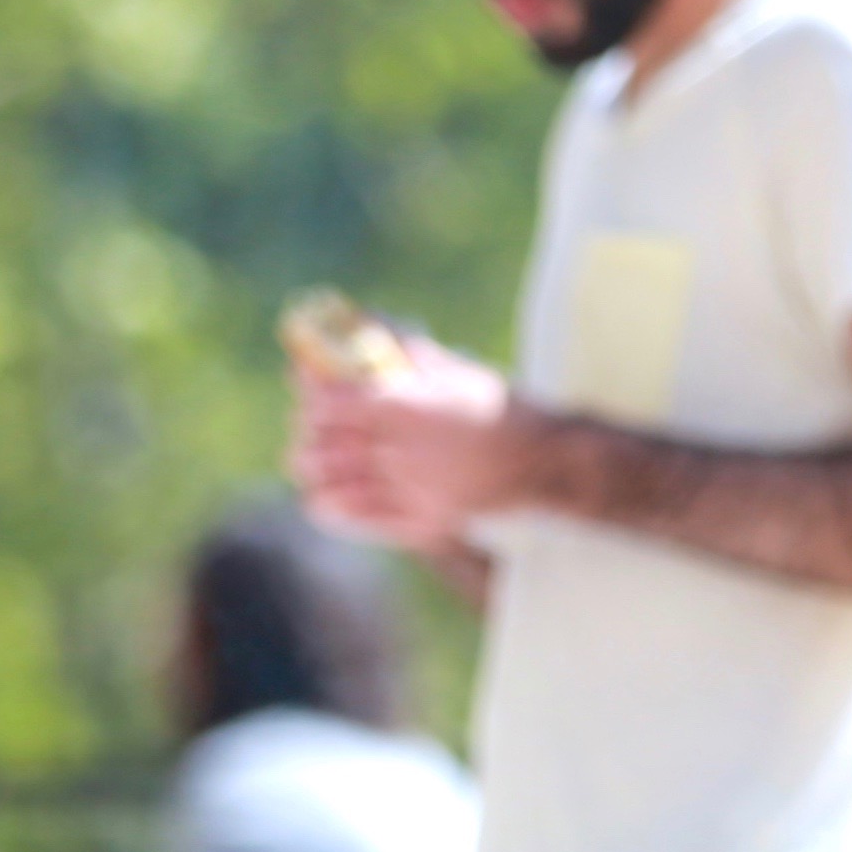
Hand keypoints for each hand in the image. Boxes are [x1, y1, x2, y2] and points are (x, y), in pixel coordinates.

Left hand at [288, 337, 529, 551]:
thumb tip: (372, 330)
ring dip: (316, 476)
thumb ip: (409, 355)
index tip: (306, 395)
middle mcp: (403, 449)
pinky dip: (337, 512)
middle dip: (307, 438)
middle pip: (328, 447)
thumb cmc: (502, 408)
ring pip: (338, 486)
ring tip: (306, 467)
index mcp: (406, 405)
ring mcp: (412, 489)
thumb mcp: (456, 370)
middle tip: (305, 433)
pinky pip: (366, 520)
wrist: (545, 460)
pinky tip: (322, 503)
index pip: (333, 403)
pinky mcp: (425, 520)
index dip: (310, 400)